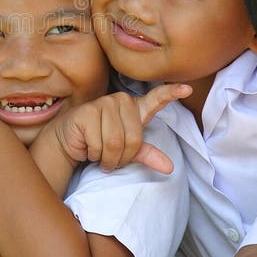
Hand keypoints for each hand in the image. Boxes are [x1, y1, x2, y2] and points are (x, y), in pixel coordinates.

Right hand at [52, 83, 191, 172]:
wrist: (69, 142)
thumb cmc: (99, 143)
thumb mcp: (126, 150)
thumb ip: (147, 154)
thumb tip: (169, 167)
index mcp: (134, 108)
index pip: (155, 99)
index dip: (171, 93)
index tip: (187, 88)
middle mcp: (120, 101)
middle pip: (133, 139)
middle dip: (121, 157)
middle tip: (110, 158)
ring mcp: (103, 104)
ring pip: (115, 144)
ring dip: (107, 159)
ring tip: (98, 154)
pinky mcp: (86, 112)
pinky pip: (98, 144)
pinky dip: (93, 154)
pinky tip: (87, 147)